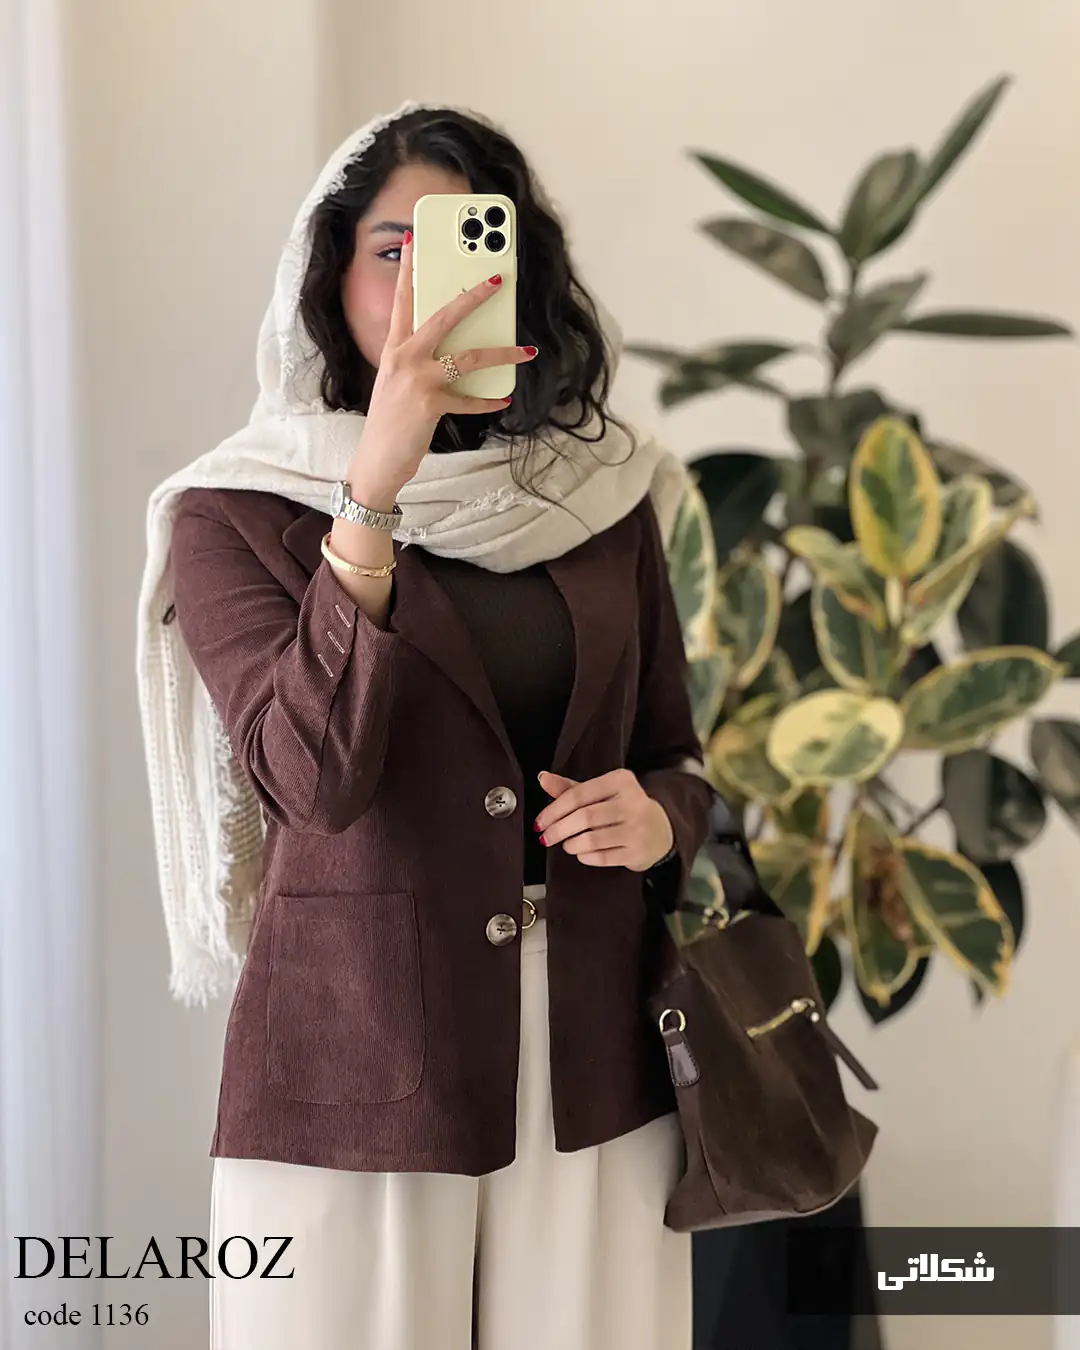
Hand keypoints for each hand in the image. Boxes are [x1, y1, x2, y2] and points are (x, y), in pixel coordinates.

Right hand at [349, 229, 536, 494]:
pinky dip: (488, 400)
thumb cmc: (390, 422)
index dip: (409, 271)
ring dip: (501, 353)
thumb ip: (418, 361)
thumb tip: (454, 348)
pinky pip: (469, 399)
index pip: (402, 302)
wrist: (376, 461)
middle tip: (497, 280)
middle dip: (473, 297)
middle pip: (442, 316)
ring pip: (467, 357)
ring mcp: (417, 380)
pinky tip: (503, 398)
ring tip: (526, 350)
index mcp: (393, 349)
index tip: (414, 241)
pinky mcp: (430, 404)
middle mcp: (404, 358)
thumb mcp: (397, 383)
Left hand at [533, 768, 674, 870]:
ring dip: (571, 844)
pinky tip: (581, 853)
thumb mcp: (601, 793)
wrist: (661, 831)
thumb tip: (543, 778)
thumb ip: (571, 787)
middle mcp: (632, 802)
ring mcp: (637, 829)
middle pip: (584, 817)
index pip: (578, 794)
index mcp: (620, 781)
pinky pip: (602, 857)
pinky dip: (585, 856)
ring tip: (566, 844)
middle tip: (545, 837)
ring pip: (592, 839)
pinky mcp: (638, 851)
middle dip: (558, 830)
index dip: (553, 810)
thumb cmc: (624, 808)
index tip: (539, 822)